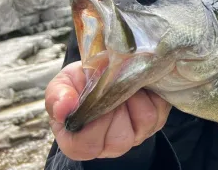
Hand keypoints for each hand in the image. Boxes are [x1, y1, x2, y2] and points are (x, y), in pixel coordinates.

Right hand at [45, 61, 170, 159]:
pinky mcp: (155, 122)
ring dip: (136, 97)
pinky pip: (160, 110)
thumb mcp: (62, 84)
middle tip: (111, 85)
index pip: (88, 145)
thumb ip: (57, 96)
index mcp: (80, 143)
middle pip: (121, 138)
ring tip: (124, 84)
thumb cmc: (80, 84)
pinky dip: (151, 93)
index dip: (94, 120)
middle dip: (117, 105)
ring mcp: (135, 136)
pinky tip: (138, 86)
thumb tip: (64, 108)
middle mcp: (109, 146)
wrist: (103, 72)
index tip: (94, 97)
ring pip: (145, 122)